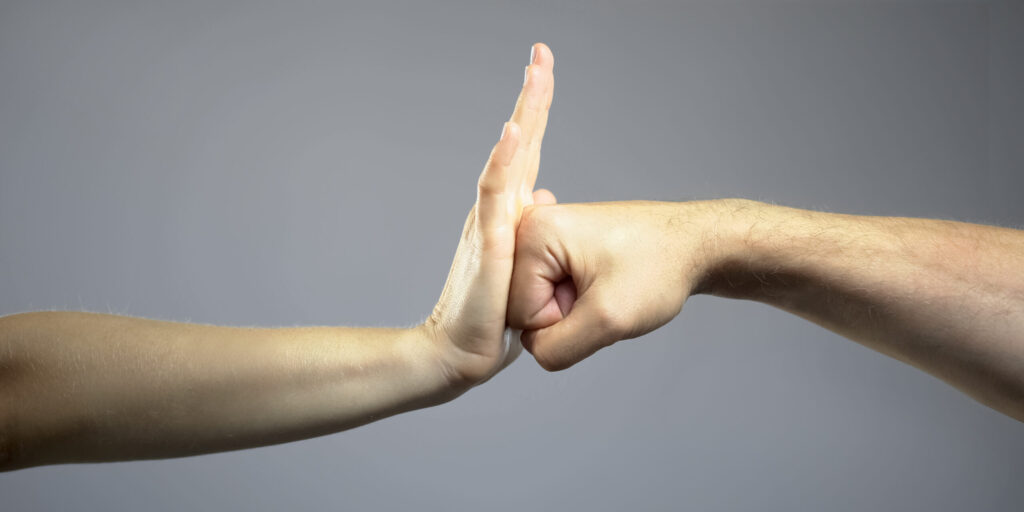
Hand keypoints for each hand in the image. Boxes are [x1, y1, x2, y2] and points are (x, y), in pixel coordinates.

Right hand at [424, 43, 555, 388]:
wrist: (459, 354)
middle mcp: (497, 210)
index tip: (544, 70)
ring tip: (535, 74)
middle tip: (542, 51)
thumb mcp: (527, 267)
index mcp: (512, 214)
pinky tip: (514, 133)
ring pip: (507, 158)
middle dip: (531, 95)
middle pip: (518, 142)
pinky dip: (505, 162)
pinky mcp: (486, 244)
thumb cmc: (492, 317)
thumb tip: (542, 193)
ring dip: (523, 115)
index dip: (536, 112)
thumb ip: (534, 228)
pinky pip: (495, 196)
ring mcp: (489, 223)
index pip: (528, 151)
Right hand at [507, 200, 730, 370]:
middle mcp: (527, 225)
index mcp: (532, 231)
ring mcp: (541, 233)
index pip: (517, 311)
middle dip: (563, 314)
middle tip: (602, 292)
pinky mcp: (553, 243)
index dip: (559, 320)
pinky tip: (600, 282)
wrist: (693, 244)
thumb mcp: (609, 319)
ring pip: (536, 302)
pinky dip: (576, 298)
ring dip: (572, 308)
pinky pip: (548, 290)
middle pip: (521, 305)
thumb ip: (557, 348)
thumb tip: (533, 351)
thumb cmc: (659, 268)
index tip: (597, 296)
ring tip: (605, 285)